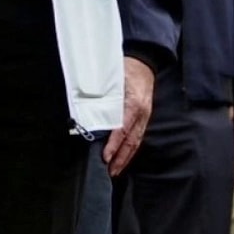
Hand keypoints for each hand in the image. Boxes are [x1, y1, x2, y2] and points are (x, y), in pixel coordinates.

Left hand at [105, 57, 154, 174]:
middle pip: (131, 141)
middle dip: (120, 158)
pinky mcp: (145, 118)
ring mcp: (145, 116)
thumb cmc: (127, 68)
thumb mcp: (115, 79)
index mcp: (134, 104)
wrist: (144, 62)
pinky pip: (138, 137)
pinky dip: (130, 150)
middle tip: (110, 171)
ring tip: (115, 170)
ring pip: (136, 142)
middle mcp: (141, 113)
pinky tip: (123, 157)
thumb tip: (88, 110)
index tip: (105, 156)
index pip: (122, 129)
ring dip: (125, 158)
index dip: (114, 145)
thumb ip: (104, 95)